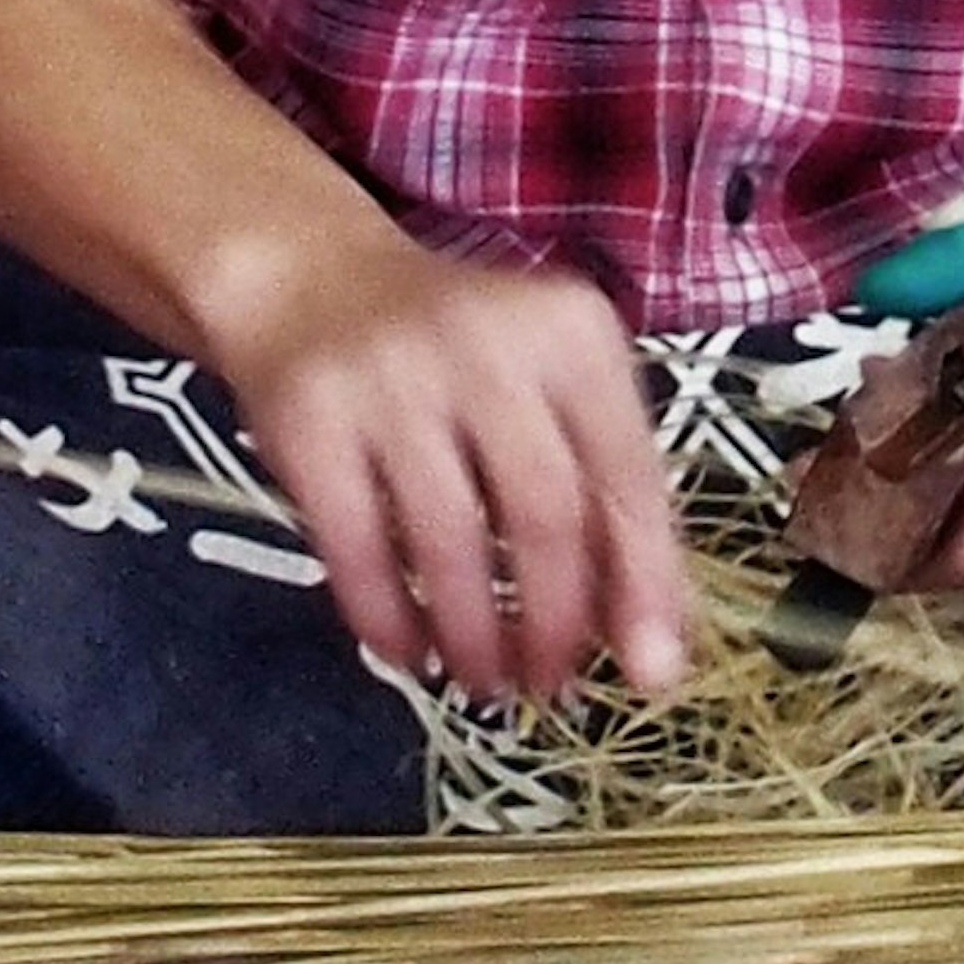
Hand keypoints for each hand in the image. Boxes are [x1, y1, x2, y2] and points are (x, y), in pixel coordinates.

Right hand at [203, 236, 691, 704]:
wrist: (310, 278)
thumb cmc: (459, 352)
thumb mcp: (551, 386)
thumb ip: (606, 496)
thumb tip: (653, 638)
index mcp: (571, 333)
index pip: (627, 472)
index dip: (644, 581)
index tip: (652, 668)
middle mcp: (487, 343)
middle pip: (543, 511)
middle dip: (552, 621)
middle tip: (551, 685)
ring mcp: (392, 377)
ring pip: (449, 539)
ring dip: (473, 633)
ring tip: (483, 679)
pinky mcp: (312, 418)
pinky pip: (357, 546)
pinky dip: (388, 616)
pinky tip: (407, 651)